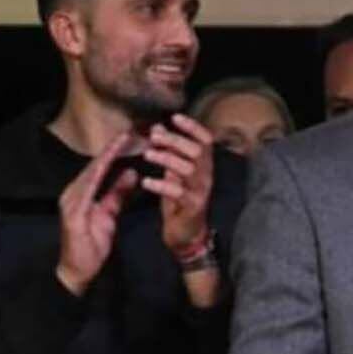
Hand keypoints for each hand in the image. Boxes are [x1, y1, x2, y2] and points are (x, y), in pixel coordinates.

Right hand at [55, 133, 141, 296]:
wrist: (78, 270)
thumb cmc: (92, 244)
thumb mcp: (109, 214)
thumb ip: (118, 194)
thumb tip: (131, 173)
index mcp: (82, 191)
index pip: (100, 167)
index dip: (114, 151)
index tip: (131, 137)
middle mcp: (73, 192)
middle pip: (94, 166)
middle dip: (111, 149)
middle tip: (128, 131)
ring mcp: (70, 201)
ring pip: (89, 174)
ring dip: (105, 158)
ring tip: (120, 143)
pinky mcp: (72, 213)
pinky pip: (85, 191)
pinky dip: (95, 178)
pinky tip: (104, 166)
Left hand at [144, 114, 215, 253]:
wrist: (186, 235)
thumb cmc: (179, 201)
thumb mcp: (173, 173)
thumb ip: (169, 151)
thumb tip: (158, 127)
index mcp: (203, 165)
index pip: (205, 140)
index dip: (193, 127)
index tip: (175, 117)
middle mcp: (206, 176)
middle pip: (197, 151)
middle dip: (175, 141)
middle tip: (154, 137)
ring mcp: (201, 191)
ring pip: (189, 169)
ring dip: (167, 159)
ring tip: (148, 155)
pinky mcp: (193, 207)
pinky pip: (179, 193)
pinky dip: (162, 185)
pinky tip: (146, 182)